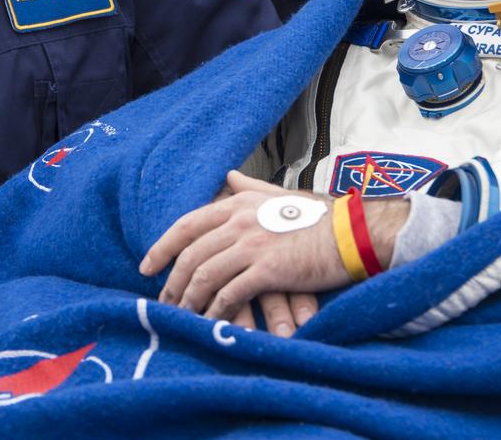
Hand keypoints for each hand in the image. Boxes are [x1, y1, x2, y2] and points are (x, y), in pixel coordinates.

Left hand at [139, 170, 407, 325]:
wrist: (352, 233)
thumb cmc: (321, 217)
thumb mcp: (280, 194)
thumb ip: (251, 186)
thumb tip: (229, 176)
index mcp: (239, 202)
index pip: (187, 224)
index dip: (162, 248)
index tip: (147, 267)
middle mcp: (240, 220)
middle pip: (190, 255)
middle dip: (173, 283)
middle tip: (165, 304)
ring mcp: (252, 244)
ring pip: (204, 276)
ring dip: (190, 301)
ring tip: (185, 318)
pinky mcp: (267, 269)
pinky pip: (229, 295)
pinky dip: (216, 312)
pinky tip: (213, 324)